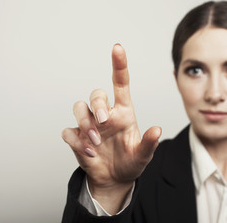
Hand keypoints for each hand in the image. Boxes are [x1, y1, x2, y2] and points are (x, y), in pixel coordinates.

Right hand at [62, 44, 161, 213]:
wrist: (114, 179)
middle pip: (96, 94)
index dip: (119, 65)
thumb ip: (149, 143)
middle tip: (104, 122)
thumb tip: (157, 129)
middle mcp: (106, 114)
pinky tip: (89, 153)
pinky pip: (69, 131)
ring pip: (79, 107)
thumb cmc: (131, 162)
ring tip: (96, 142)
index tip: (117, 47)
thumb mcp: (143, 156)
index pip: (120, 83)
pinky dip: (76, 141)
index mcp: (123, 113)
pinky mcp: (77, 137)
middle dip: (97, 105)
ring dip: (86, 123)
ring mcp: (90, 125)